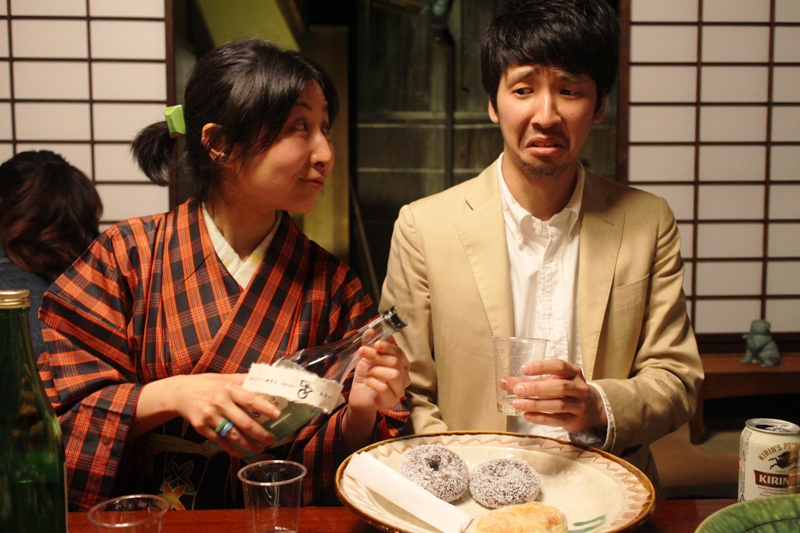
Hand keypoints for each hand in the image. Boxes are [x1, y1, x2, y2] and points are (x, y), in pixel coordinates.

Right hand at [133, 373, 280, 457]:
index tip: (277, 414)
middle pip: (244, 422)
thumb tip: (266, 380)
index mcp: (228, 388)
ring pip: (233, 435)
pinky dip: (232, 449)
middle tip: (272, 439)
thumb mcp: (224, 377)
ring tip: (261, 448)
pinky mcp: (202, 428)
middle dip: (260, 433)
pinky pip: (221, 442)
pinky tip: (242, 453)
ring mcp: (210, 417)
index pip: (250, 399)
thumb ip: (243, 380)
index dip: (265, 407)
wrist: (178, 393)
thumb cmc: (206, 384)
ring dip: (249, 445)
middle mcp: (220, 403)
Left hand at [348, 340, 410, 413]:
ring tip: (367, 372)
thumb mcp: (367, 358)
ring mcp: (399, 391)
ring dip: (376, 370)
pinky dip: (373, 382)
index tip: (376, 344)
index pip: (400, 354)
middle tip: (363, 352)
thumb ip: (369, 345)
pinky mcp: (390, 401)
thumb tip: (370, 330)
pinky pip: (384, 388)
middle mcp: (404, 378)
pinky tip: (367, 382)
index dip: (388, 347)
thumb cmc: (367, 376)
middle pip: (395, 363)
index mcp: (402, 366)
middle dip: (377, 356)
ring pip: (394, 375)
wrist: (358, 396)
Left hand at [508, 359, 606, 433]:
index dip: (541, 367)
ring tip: (517, 404)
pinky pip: (557, 420)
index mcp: (573, 372)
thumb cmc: (565, 389)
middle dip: (536, 388)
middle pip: (559, 387)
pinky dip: (541, 418)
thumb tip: (503, 382)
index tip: (524, 369)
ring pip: (558, 404)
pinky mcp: (575, 420)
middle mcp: (579, 387)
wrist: (590, 408)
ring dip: (536, 404)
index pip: (559, 366)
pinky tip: (527, 416)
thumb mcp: (551, 380)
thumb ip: (528, 381)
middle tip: (517, 390)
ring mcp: (579, 405)